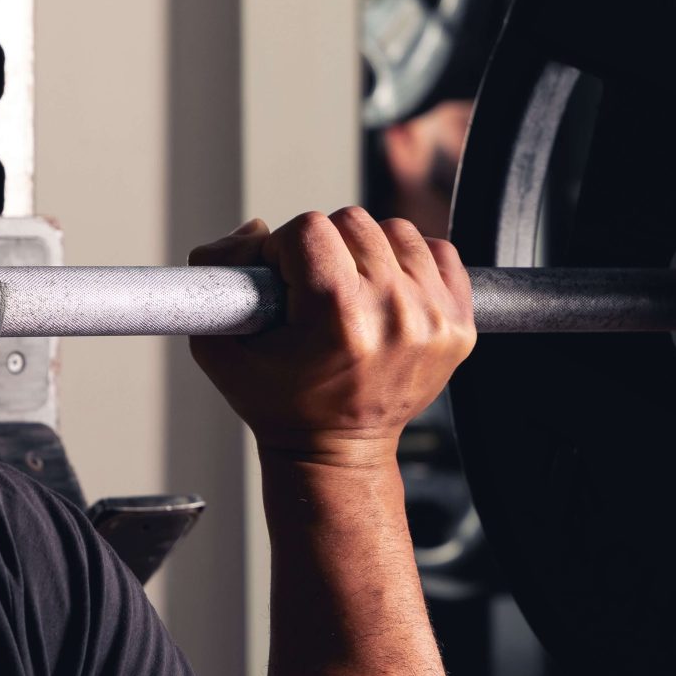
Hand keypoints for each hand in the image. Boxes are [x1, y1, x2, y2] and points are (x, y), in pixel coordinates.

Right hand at [187, 208, 475, 467]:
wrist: (338, 452)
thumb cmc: (280, 404)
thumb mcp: (219, 348)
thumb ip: (216, 272)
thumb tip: (254, 228)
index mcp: (338, 316)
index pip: (309, 228)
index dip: (285, 249)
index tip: (284, 281)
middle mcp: (393, 312)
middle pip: (354, 222)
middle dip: (326, 248)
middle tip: (315, 288)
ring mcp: (433, 318)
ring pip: (398, 231)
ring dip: (370, 252)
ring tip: (353, 291)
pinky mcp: (459, 325)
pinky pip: (441, 252)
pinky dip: (413, 264)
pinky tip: (389, 294)